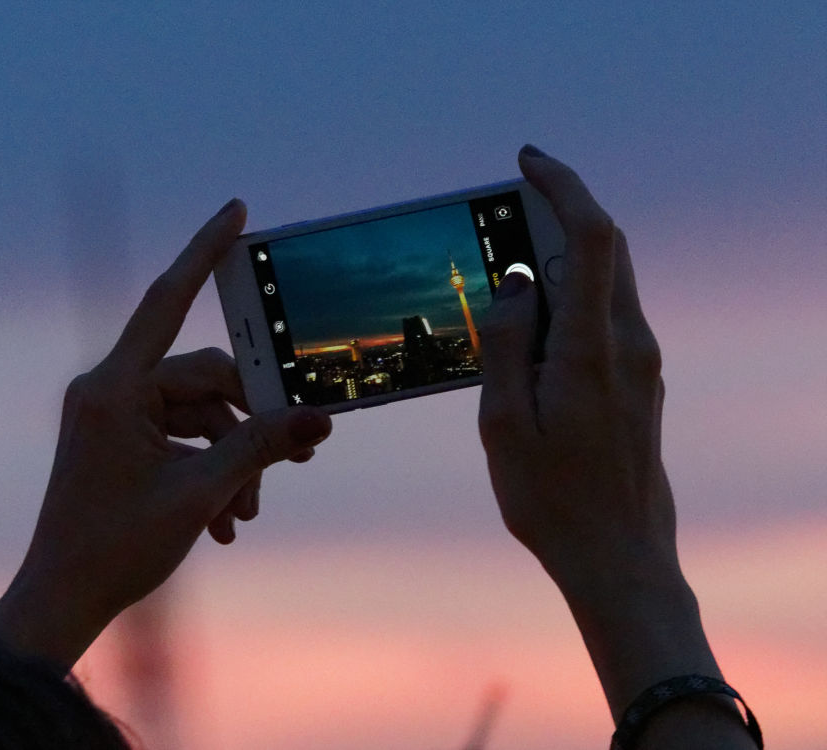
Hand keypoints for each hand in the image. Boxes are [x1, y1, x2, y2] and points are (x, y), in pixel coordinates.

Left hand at [0, 199, 331, 667]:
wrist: (64, 600)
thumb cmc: (114, 548)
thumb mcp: (200, 493)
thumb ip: (261, 447)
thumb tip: (319, 419)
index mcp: (114, 389)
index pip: (167, 302)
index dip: (204, 251)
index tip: (236, 210)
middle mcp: (112, 391)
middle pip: (206, 380)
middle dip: (253, 420)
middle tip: (302, 452)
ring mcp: (116, 416)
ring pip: (201, 415)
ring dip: (234, 459)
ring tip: (249, 511)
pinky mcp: (124, 441)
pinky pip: (184, 438)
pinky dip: (211, 471)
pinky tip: (228, 520)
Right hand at [479, 147, 674, 591]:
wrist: (618, 557)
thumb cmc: (553, 500)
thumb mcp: (503, 425)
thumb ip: (503, 344)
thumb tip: (510, 282)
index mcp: (592, 350)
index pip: (591, 237)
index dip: (563, 186)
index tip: (528, 162)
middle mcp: (629, 345)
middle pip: (605, 249)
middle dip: (558, 214)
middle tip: (504, 210)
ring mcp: (641, 363)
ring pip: (606, 281)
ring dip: (561, 259)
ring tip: (504, 275)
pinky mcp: (638, 381)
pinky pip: (606, 315)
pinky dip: (571, 297)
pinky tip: (532, 326)